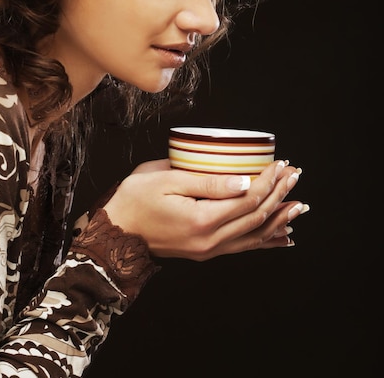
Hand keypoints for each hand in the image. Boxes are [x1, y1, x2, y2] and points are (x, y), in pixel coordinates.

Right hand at [103, 159, 308, 260]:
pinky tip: (282, 237)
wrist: (116, 233)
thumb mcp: (166, 180)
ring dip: (279, 218)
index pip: (248, 198)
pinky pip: (243, 247)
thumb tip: (243, 181)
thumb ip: (207, 182)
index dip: (269, 180)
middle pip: (257, 217)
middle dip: (280, 194)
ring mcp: (209, 250)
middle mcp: (210, 241)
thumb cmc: (135, 200)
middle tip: (295, 175)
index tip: (281, 163)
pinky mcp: (205, 251)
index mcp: (201, 219)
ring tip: (299, 205)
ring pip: (255, 236)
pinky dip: (266, 240)